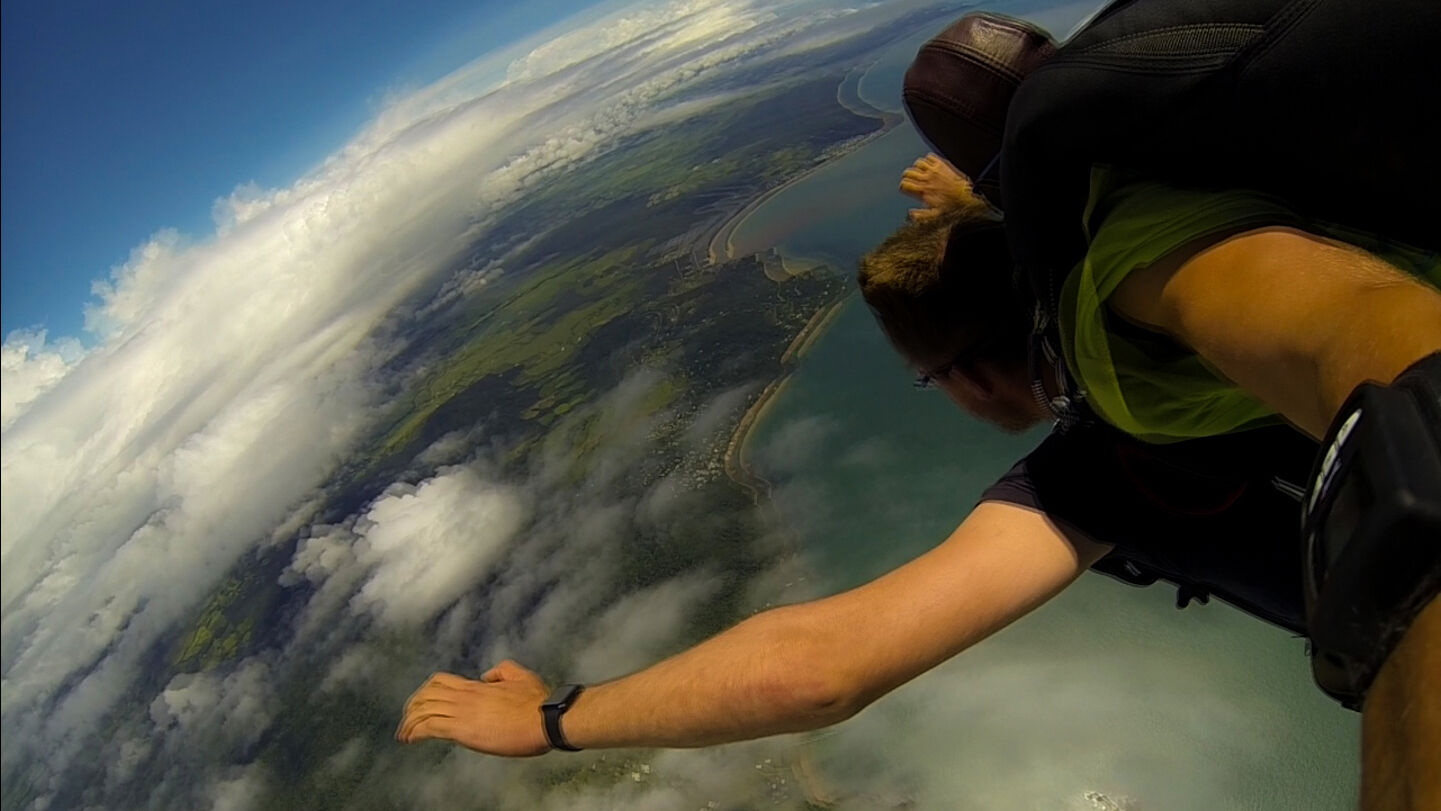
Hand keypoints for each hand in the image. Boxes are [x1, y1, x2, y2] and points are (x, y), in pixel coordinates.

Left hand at [396, 660, 552, 755]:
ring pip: (423, 710)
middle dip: (412, 707)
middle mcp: (465, 696)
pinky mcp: (462, 729)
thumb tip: (487, 675)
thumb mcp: (521, 676)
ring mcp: (462, 712)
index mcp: (477, 686)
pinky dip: (414, 731)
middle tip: (407, 720)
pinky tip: (409, 739)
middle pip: (426, 694)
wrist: (544, 719)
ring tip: (404, 733)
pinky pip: (429, 726)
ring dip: (409, 721)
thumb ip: (502, 671)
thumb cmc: (537, 702)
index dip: (425, 691)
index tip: (420, 703)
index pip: (441, 681)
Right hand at [899, 153, 987, 218]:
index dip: (903, 186)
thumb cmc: (952, 206)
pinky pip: (930, 157)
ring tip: (920, 172)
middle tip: (910, 180)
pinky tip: (930, 165)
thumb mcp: (934, 215)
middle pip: (908, 172)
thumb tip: (911, 214)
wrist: (966, 197)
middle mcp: (927, 178)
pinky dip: (928, 159)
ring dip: (917, 167)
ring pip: (918, 163)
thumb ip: (920, 216)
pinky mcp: (942, 165)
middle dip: (907, 176)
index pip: (905, 184)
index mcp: (923, 190)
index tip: (905, 188)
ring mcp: (934, 170)